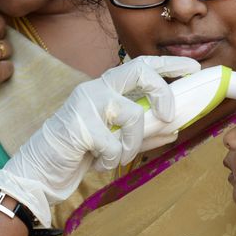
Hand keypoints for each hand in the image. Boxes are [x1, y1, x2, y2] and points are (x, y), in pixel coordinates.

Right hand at [0, 55, 197, 224]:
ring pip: (132, 114)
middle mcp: (97, 89)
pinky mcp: (77, 126)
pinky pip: (113, 145)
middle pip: (139, 69)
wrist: (41, 171)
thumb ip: (146, 132)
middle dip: (162, 91)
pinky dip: (113, 160)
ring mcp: (85, 104)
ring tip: (120, 156)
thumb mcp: (119, 141)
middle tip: (169, 116)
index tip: (194, 67)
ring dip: (134, 143)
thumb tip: (176, 128)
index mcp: (108, 89)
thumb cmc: (80, 153)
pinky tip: (99, 163)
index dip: (170, 64)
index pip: (142, 65)